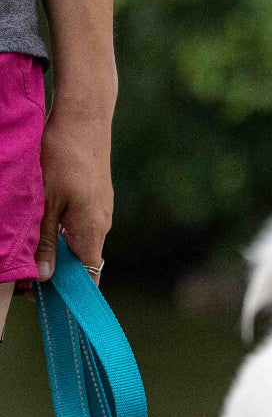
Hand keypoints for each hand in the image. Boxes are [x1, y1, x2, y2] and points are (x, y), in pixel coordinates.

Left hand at [34, 98, 113, 284]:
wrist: (85, 120)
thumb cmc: (63, 158)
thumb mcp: (45, 202)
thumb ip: (44, 241)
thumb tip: (43, 276)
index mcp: (92, 232)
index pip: (89, 277)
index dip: (71, 292)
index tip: (45, 297)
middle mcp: (102, 225)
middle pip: (82, 261)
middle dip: (57, 270)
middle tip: (26, 270)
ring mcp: (101, 211)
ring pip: (79, 240)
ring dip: (57, 247)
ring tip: (31, 244)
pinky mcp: (96, 198)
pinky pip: (81, 224)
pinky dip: (63, 230)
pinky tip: (44, 219)